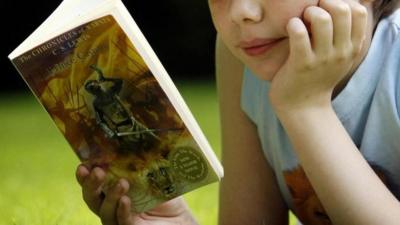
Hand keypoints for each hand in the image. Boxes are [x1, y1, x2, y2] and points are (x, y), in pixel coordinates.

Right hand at [76, 164, 197, 224]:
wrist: (181, 219)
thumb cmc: (166, 196)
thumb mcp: (154, 176)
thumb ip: (144, 163)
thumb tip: (140, 137)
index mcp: (113, 190)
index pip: (94, 183)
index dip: (85, 175)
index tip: (84, 163)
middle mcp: (113, 206)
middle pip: (92, 199)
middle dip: (90, 185)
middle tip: (96, 171)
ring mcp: (121, 219)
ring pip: (104, 212)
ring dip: (110, 197)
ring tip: (121, 183)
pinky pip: (122, 223)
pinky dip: (122, 211)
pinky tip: (125, 200)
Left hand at [269, 0, 367, 111]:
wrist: (303, 107)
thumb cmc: (318, 77)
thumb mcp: (340, 58)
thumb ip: (344, 36)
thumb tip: (342, 7)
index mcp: (353, 48)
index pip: (358, 12)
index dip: (340, 3)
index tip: (326, 10)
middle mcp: (341, 52)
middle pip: (342, 10)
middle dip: (324, 4)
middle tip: (311, 14)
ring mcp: (322, 59)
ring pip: (322, 19)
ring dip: (308, 13)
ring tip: (301, 21)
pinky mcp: (302, 64)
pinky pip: (299, 33)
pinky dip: (293, 25)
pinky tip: (291, 29)